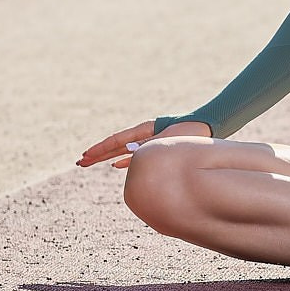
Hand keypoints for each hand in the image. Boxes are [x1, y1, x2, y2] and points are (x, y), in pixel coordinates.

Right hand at [75, 118, 208, 169]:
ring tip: (90, 163)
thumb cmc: (191, 130)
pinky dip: (125, 161)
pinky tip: (115, 165)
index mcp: (145, 130)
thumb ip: (149, 147)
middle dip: (98, 154)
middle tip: (80, 162)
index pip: (117, 141)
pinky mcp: (157, 147)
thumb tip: (129, 155)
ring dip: (107, 158)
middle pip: (116, 146)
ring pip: (123, 151)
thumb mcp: (168, 139)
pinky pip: (136, 156)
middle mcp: (145, 134)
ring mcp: (149, 140)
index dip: (100, 149)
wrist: (209, 125)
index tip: (85, 155)